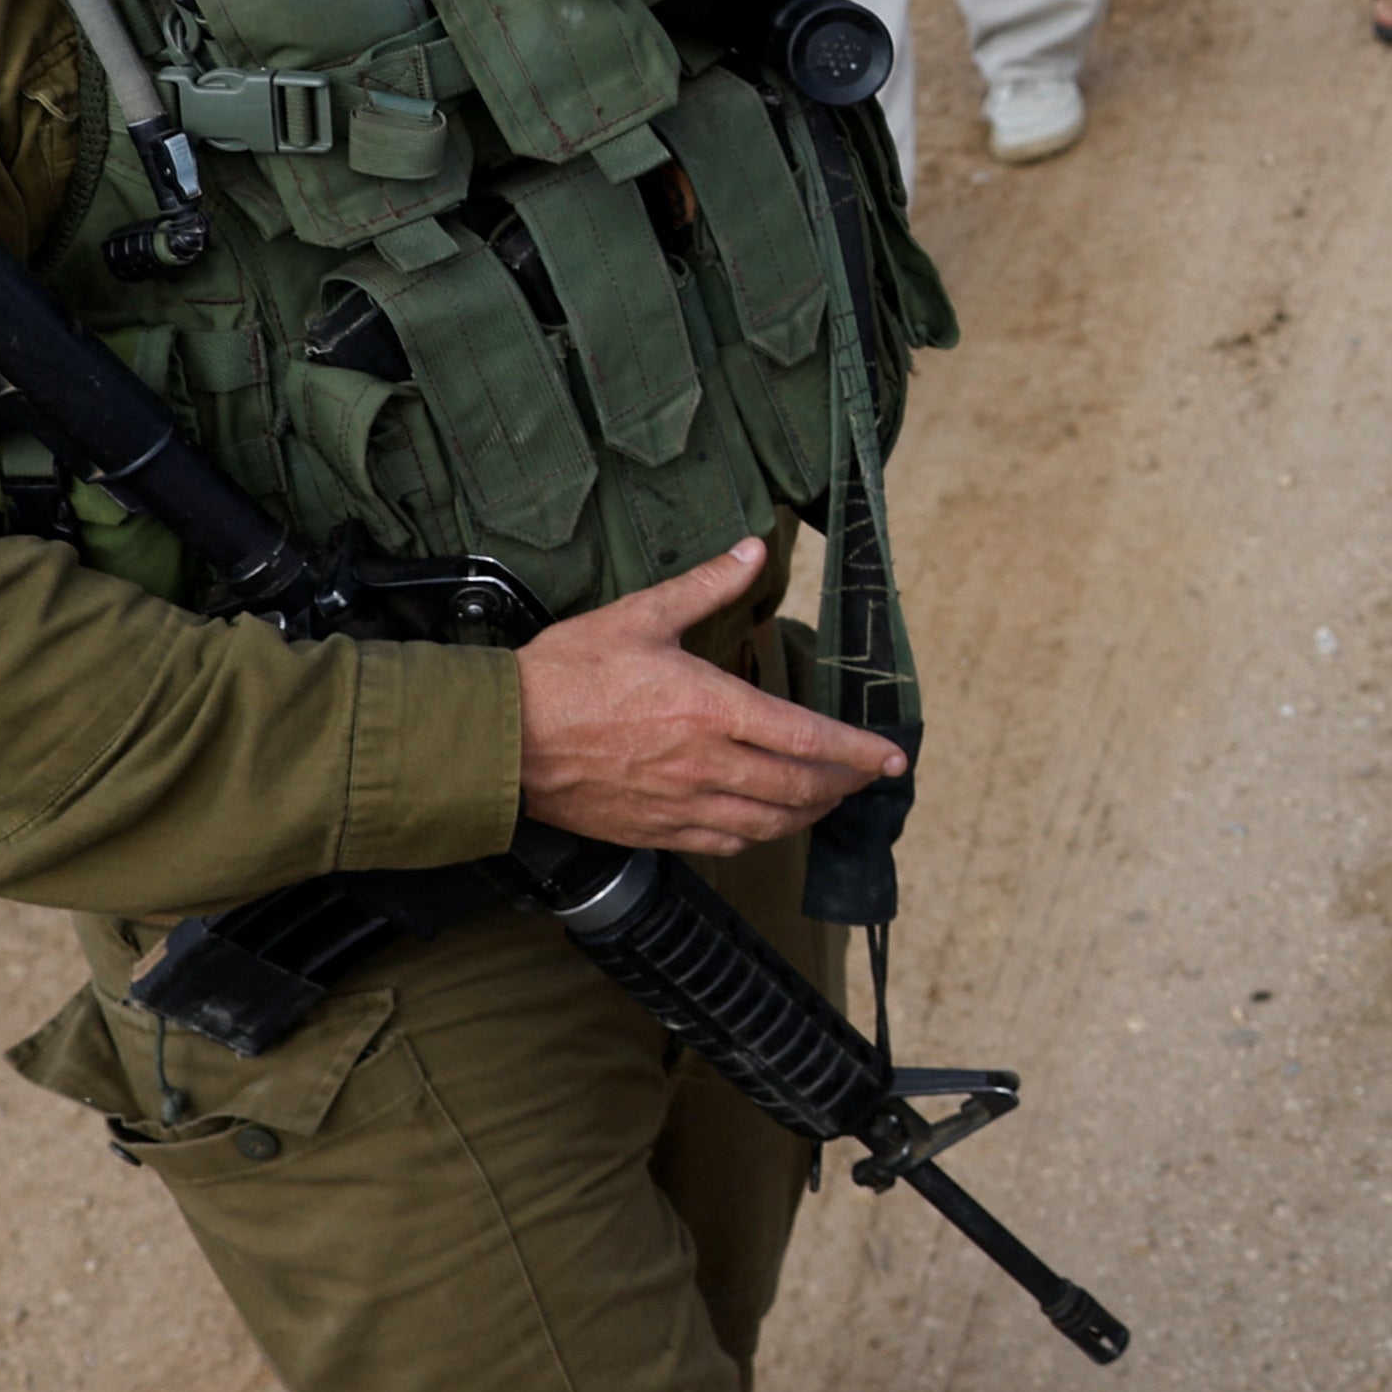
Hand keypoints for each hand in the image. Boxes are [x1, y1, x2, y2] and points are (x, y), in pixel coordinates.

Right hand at [514, 538, 908, 855]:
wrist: (499, 738)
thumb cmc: (564, 674)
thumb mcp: (639, 616)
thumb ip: (705, 586)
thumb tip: (753, 549)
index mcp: (711, 708)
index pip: (807, 737)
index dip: (857, 751)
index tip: (892, 758)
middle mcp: (705, 764)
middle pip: (798, 787)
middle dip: (843, 784)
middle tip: (867, 778)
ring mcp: (679, 804)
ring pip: (767, 822)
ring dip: (808, 813)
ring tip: (828, 799)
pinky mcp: (653, 831)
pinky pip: (724, 842)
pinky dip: (759, 835)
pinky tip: (767, 823)